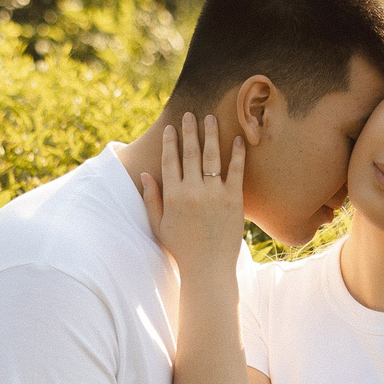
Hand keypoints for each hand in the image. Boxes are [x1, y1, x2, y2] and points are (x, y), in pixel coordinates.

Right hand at [137, 113, 245, 277]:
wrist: (208, 268)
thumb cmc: (181, 248)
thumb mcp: (159, 225)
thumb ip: (151, 199)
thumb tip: (145, 174)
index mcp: (173, 196)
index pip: (170, 161)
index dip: (171, 142)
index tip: (172, 128)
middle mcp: (193, 191)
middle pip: (190, 153)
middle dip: (190, 131)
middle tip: (190, 114)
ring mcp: (214, 194)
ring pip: (212, 157)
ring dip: (211, 135)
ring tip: (211, 119)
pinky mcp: (234, 200)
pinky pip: (236, 171)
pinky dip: (237, 154)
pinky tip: (238, 139)